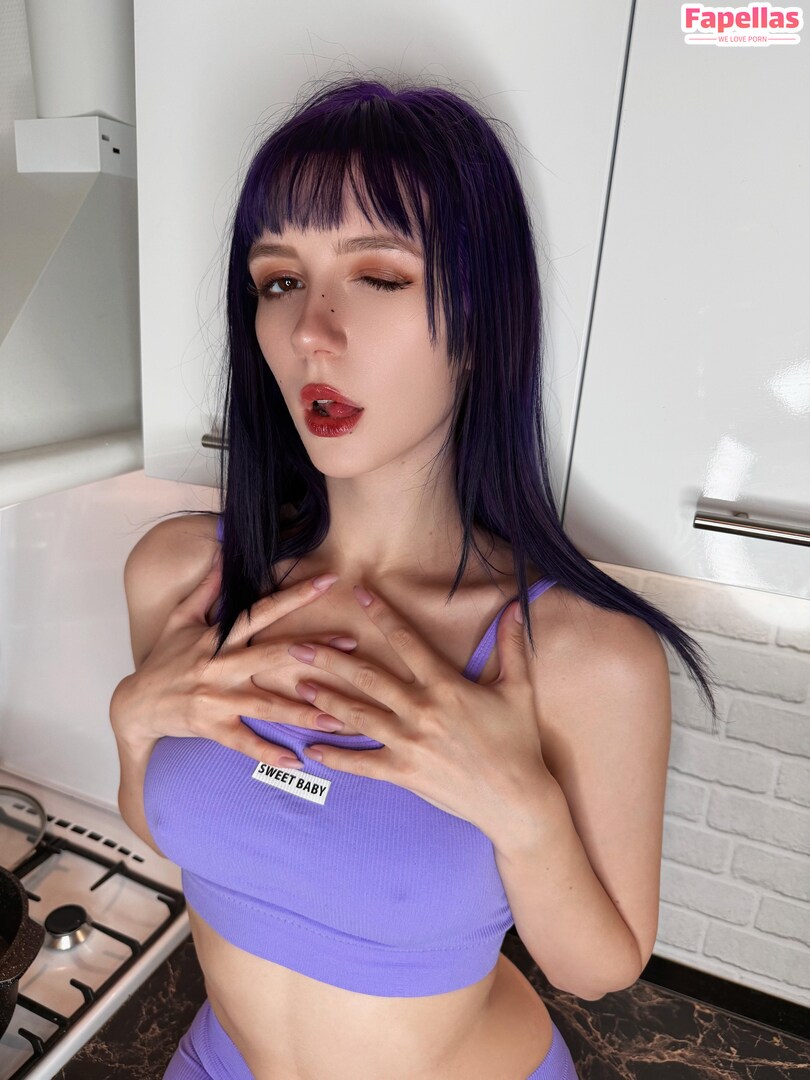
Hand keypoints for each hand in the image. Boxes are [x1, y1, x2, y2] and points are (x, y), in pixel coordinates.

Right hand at [111, 555, 365, 768]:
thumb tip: (224, 551)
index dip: (296, 595)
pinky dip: (268, 752)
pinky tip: (296, 760)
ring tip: (340, 717)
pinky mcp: (211, 727)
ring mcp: (216, 699)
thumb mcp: (181, 619)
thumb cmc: (163, 660)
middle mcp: (220, 666)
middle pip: (273, 654)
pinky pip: (244, 742)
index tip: (329, 581)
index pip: (262, 610)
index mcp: (218, 637)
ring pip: (267, 705)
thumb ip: (207, 588)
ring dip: (304, 712)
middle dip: (315, 650)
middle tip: (352, 647)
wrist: (133, 705)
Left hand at [288, 585, 554, 836]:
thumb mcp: (518, 689)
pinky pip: (364, 764)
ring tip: (299, 687)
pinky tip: (313, 750)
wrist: (517, 800)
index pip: (406, 641)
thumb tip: (516, 607)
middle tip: (299, 646)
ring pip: (359, 716)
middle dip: (331, 659)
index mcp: (446, 686)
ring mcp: (409, 743)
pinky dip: (337, 758)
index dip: (382, 614)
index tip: (359, 592)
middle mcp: (421, 710)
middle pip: (368, 677)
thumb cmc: (518, 743)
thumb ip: (512, 646)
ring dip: (326, 700)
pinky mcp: (404, 773)